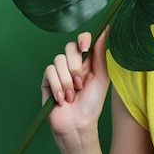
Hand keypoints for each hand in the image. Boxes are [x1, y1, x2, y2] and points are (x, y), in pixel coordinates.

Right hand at [41, 26, 110, 140]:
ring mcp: (58, 71)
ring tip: (73, 96)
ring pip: (58, 60)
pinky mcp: (47, 81)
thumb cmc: (93, 103)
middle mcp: (72, 63)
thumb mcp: (102, 77)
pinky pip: (49, 72)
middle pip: (70, 48)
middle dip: (76, 67)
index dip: (83, 39)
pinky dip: (57, 86)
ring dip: (67, 81)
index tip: (85, 48)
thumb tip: (107, 29)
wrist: (78, 124)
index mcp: (88, 61)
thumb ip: (100, 53)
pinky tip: (62, 99)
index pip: (83, 40)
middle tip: (81, 84)